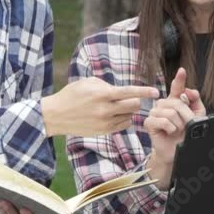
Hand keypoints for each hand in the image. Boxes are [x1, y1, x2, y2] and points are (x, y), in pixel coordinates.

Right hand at [41, 77, 159, 136]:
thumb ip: (108, 85)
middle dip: (136, 101)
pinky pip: (123, 125)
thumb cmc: (73, 94)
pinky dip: (123, 119)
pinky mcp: (103, 131)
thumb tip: (123, 90)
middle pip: (134, 106)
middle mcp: (105, 110)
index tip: (156, 92)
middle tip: (131, 98)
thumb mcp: (89, 82)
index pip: (129, 92)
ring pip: (130, 116)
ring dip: (129, 110)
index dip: (145, 92)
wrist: (56, 115)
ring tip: (119, 106)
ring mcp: (105, 122)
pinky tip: (115, 114)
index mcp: (102, 94)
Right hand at [143, 68, 204, 189]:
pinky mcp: (149, 123)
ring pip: (170, 112)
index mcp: (175, 101)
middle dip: (186, 115)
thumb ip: (195, 101)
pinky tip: (170, 132)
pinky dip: (170, 128)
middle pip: (177, 102)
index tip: (182, 71)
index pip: (177, 88)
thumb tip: (189, 91)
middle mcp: (164, 104)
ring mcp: (155, 113)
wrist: (178, 151)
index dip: (179, 80)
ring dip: (179, 124)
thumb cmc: (186, 134)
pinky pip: (163, 120)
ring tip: (178, 130)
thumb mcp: (197, 117)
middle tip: (187, 125)